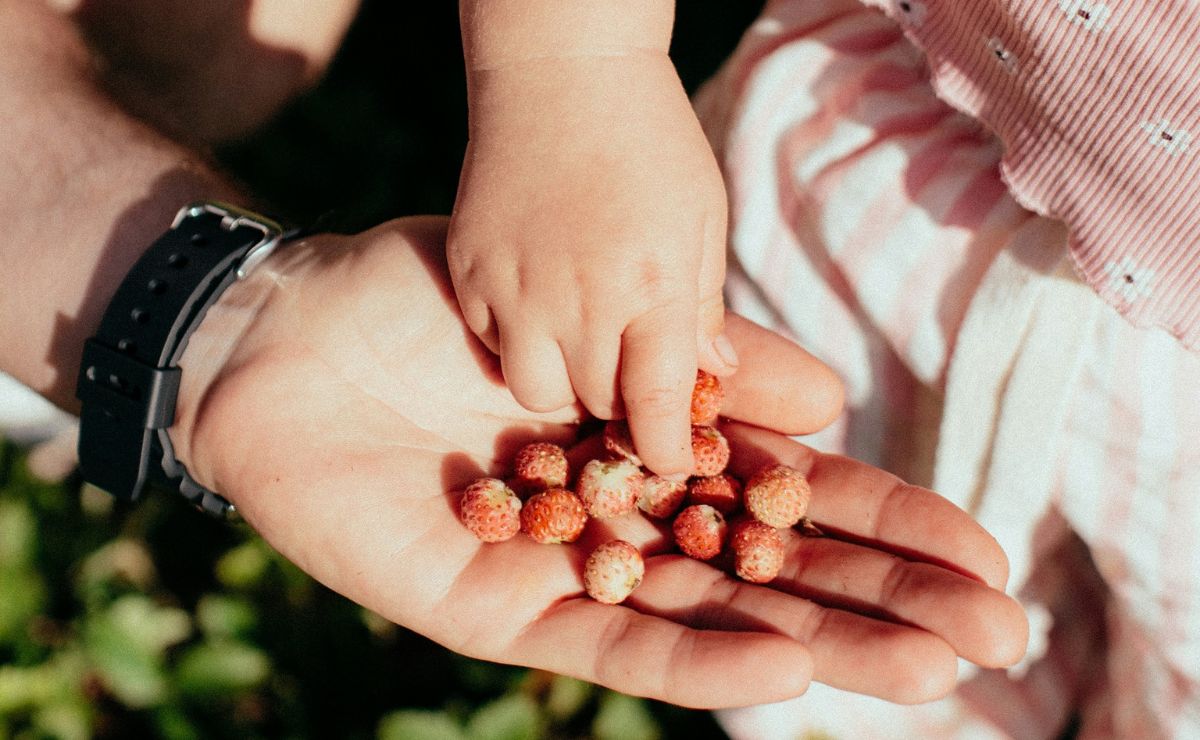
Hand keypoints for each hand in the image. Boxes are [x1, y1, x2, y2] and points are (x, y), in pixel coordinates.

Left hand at [171, 216, 1025, 708]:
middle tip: (1000, 640)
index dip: (889, 528)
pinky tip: (786, 663)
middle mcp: (628, 523)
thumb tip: (832, 394)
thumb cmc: (436, 306)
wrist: (295, 332)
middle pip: (776, 575)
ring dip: (824, 645)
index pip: (795, 501)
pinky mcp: (498, 609)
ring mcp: (569, 571)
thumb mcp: (597, 314)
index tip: (986, 554)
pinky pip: (607, 640)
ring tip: (933, 669)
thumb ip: (710, 363)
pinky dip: (696, 654)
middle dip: (887, 605)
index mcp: (655, 456)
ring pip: (712, 620)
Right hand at [447, 50, 730, 476]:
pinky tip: (536, 300)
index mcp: (651, 289)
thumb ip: (703, 304)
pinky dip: (517, 338)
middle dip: (620, 404)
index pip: (658, 408)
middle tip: (631, 373)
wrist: (559, 67)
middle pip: (596, 405)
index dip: (666, 449)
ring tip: (581, 340)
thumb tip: (713, 376)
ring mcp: (514, 287)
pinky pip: (492, 340)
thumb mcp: (700, 216)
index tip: (671, 463)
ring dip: (565, 381)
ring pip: (535, 388)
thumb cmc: (651, 139)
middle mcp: (579, 300)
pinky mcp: (470, 270)